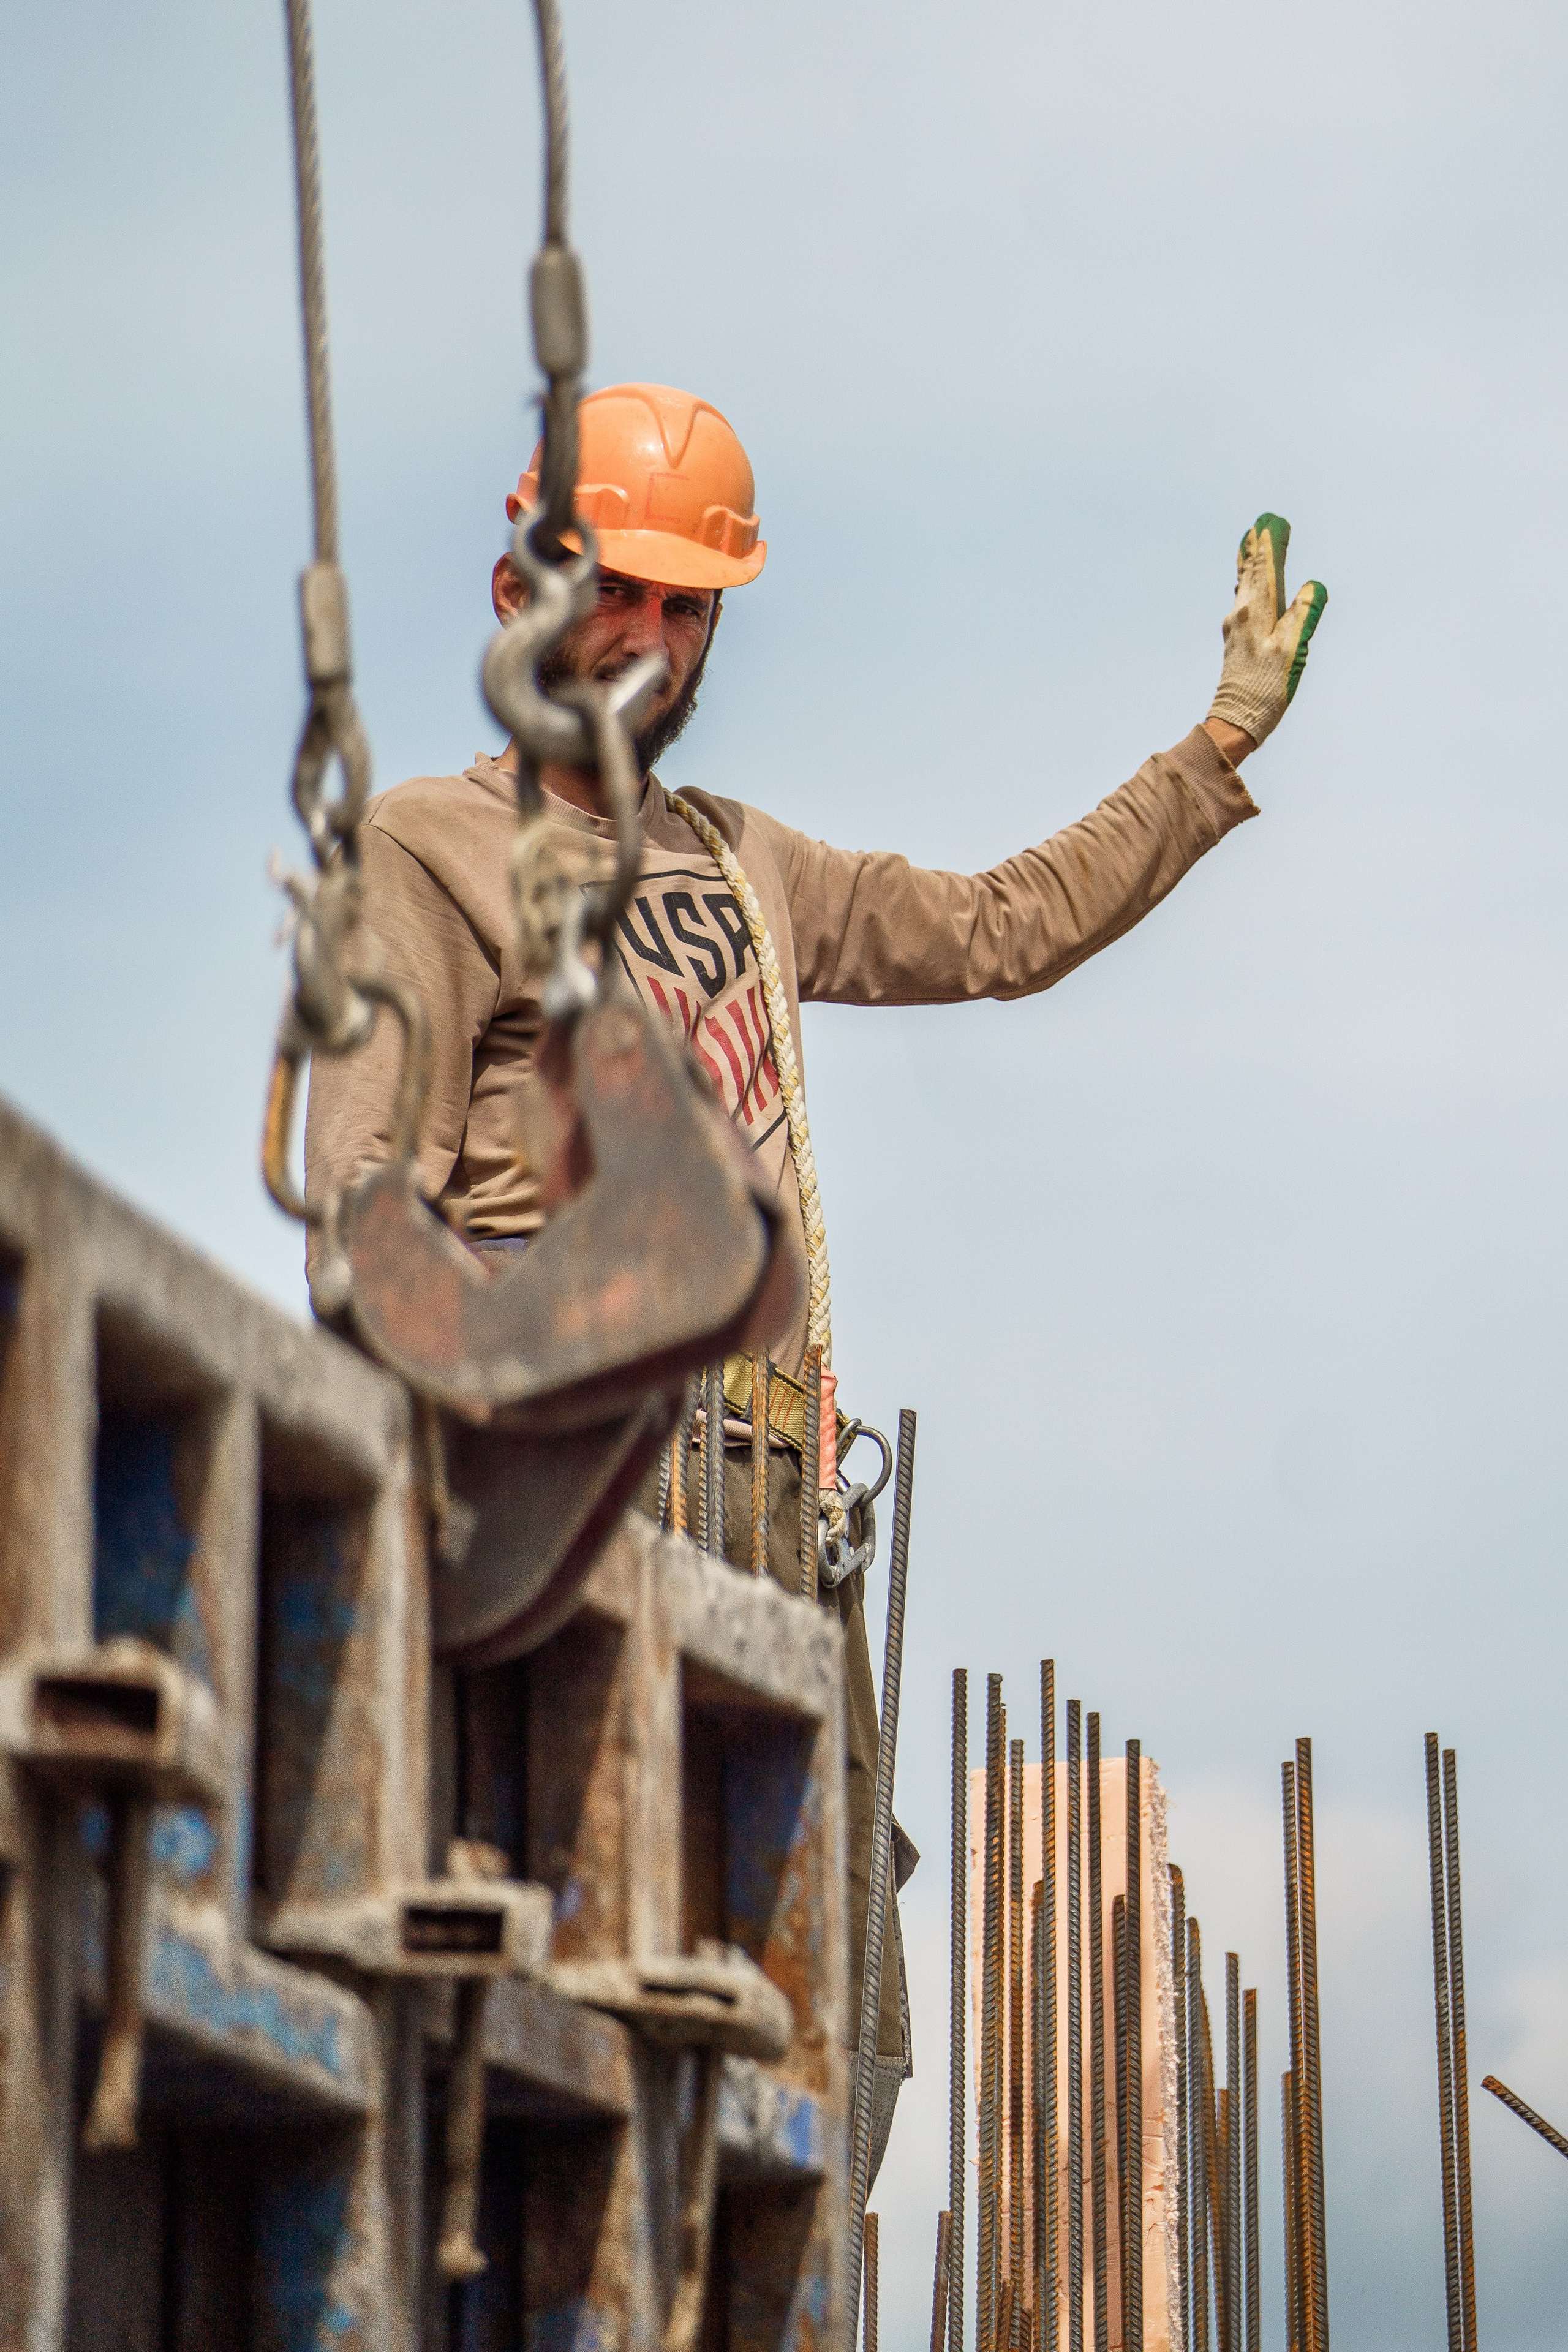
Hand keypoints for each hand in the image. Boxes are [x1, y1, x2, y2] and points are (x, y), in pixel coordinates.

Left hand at [1207, 514, 1326, 749]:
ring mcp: (1235, 629)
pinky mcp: (1235, 642)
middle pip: (1250, 574)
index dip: (1270, 545)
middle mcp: (1240, 616)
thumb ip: (1303, 614)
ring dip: (1249, 566)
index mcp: (1254, 613)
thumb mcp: (1292, 649)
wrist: (1235, 721)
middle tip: (1257, 525)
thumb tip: (1311, 585)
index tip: (1271, 522)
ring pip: (1243, 588)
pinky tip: (1246, 588)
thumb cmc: (1266, 688)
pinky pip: (1242, 604)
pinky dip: (1246, 587)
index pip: (1264, 570)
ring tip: (1250, 547)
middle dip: (1257, 549)